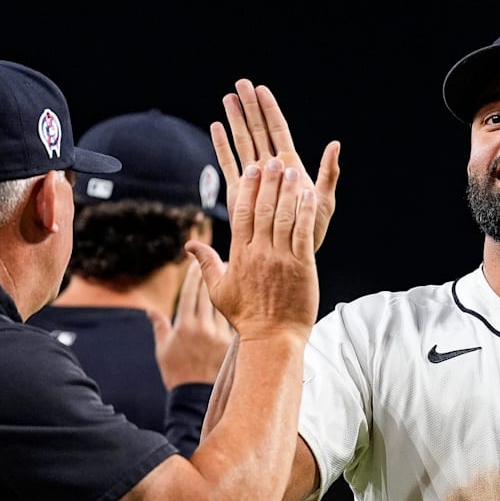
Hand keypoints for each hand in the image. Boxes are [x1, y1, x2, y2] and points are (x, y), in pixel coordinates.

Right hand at [148, 262, 233, 389]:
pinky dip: (237, 306)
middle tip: (221, 260)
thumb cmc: (177, 373)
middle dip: (214, 275)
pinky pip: (234, 319)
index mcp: (183, 326)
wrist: (196, 396)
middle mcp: (202, 328)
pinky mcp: (231, 342)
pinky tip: (244, 295)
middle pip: (209, 294)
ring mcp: (219, 335)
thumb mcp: (163, 350)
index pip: (190, 293)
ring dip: (230, 287)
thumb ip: (160, 327)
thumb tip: (150, 311)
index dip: (194, 276)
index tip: (197, 264)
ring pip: (225, 304)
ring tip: (235, 273)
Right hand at [185, 153, 319, 341]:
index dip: (246, 189)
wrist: (273, 339)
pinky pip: (302, 233)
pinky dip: (305, 212)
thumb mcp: (219, 291)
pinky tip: (308, 195)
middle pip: (261, 210)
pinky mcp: (301, 266)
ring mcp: (280, 259)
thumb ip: (206, 264)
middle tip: (272, 161)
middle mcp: (258, 253)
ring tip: (291, 171)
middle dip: (267, 183)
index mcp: (239, 256)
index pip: (240, 214)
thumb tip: (191, 244)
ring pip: (282, 218)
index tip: (250, 170)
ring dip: (287, 192)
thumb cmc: (247, 317)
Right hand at [210, 78, 339, 252]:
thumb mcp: (325, 200)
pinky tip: (216, 126)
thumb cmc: (312, 229)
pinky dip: (222, 146)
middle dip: (249, 107)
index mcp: (290, 165)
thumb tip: (335, 145)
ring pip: (242, 142)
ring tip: (227, 97)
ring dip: (234, 120)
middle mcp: (270, 168)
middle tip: (240, 83)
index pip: (278, 130)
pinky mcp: (241, 192)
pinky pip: (229, 164)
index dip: (270, 110)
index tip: (261, 89)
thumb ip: (328, 172)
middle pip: (258, 130)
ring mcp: (254, 178)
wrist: (292, 255)